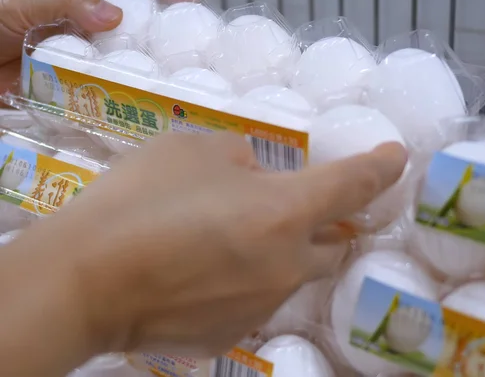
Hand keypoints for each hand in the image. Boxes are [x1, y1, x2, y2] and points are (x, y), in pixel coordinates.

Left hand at [0, 0, 183, 91]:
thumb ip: (67, 0)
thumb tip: (115, 16)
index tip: (186, 2)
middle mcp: (92, 24)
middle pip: (139, 25)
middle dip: (167, 35)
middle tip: (192, 52)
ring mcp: (87, 55)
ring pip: (127, 60)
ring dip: (148, 70)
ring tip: (173, 83)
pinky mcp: (78, 82)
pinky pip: (106, 88)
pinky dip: (122, 95)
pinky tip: (137, 103)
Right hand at [4, 132, 405, 375]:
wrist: (86, 279)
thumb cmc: (141, 200)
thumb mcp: (195, 150)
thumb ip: (242, 160)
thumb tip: (256, 175)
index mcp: (287, 212)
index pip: (356, 184)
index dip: (382, 166)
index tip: (397, 157)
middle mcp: (289, 265)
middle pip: (336, 245)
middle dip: (330, 226)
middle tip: (298, 209)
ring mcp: (264, 306)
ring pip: (293, 274)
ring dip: (279, 253)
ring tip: (226, 240)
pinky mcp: (234, 334)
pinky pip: (255, 299)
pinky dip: (245, 281)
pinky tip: (202, 272)